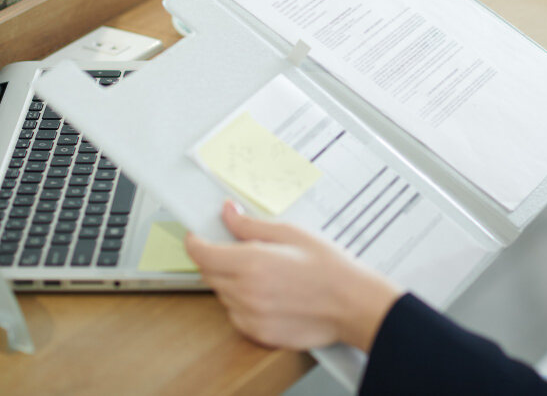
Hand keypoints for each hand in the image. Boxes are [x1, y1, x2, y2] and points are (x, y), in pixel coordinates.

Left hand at [185, 201, 401, 351]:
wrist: (351, 303)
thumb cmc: (328, 267)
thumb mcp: (290, 233)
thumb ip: (251, 225)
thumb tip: (227, 213)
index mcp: (252, 263)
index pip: (202, 254)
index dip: (194, 242)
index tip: (196, 235)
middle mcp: (246, 293)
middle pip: (209, 274)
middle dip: (216, 259)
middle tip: (239, 250)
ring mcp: (251, 316)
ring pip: (222, 295)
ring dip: (231, 282)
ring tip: (264, 273)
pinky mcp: (258, 333)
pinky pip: (236, 315)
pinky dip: (243, 303)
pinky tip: (269, 294)